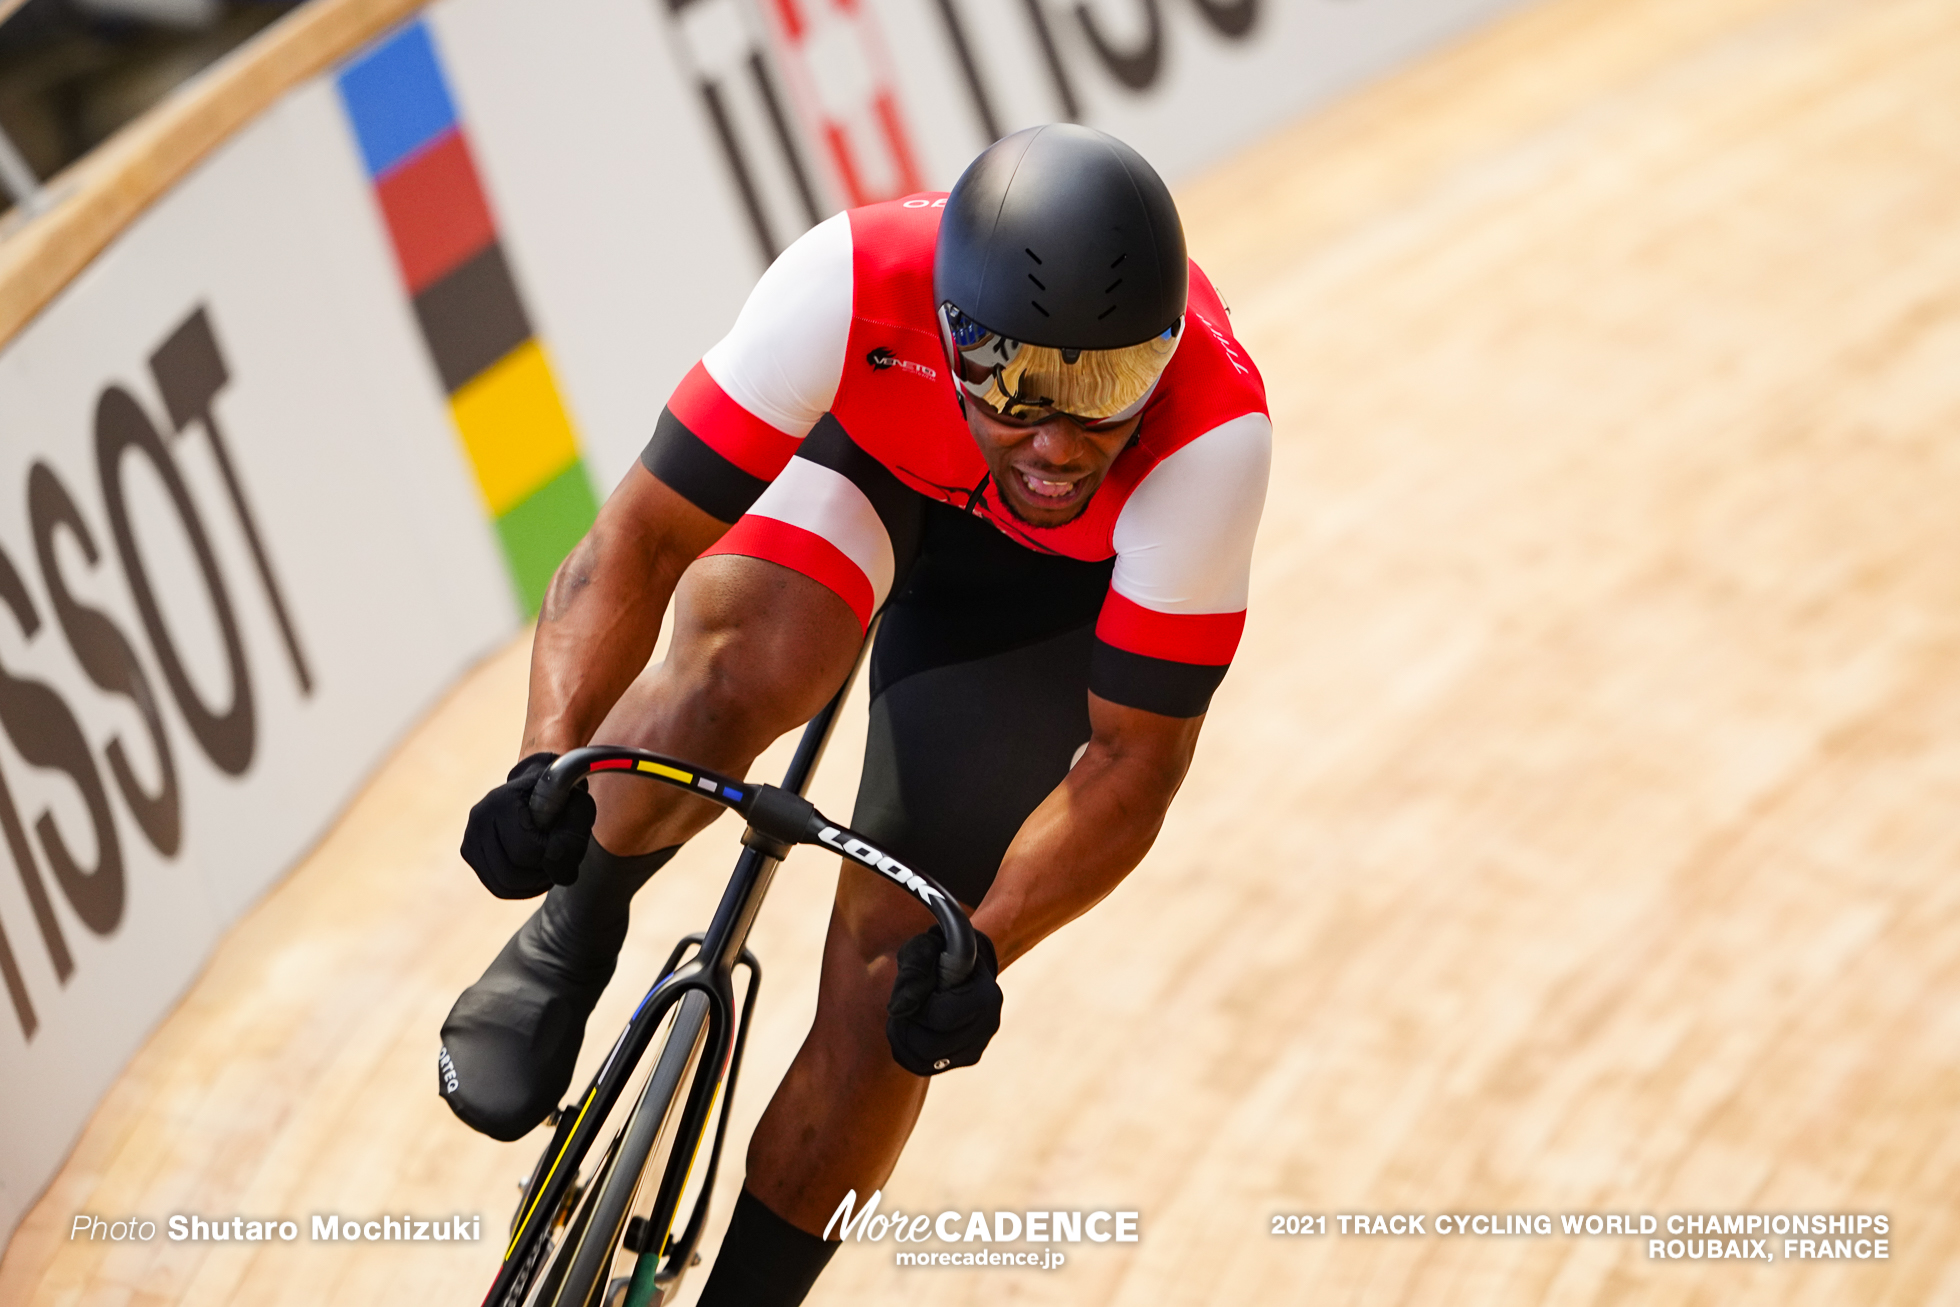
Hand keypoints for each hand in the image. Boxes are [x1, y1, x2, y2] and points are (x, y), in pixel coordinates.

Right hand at [459, 752, 595, 898]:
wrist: (542, 787)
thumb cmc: (563, 797)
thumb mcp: (579, 806)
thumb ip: (574, 833)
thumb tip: (558, 868)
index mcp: (501, 800)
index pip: (526, 851)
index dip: (553, 857)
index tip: (567, 843)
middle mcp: (479, 818)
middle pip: (510, 874)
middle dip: (542, 875)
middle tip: (561, 862)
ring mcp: (470, 836)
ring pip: (503, 886)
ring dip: (533, 885)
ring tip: (550, 866)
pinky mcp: (470, 853)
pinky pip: (497, 888)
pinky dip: (521, 889)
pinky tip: (536, 873)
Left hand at [885, 926, 1000, 1075]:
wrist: (962, 964)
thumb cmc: (940, 952)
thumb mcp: (924, 949)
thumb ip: (912, 972)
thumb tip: (897, 1009)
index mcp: (986, 997)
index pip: (939, 1018)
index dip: (915, 1008)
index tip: (914, 991)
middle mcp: (988, 1027)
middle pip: (930, 1047)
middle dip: (906, 1027)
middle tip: (904, 1006)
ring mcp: (978, 1046)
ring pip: (923, 1062)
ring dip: (903, 1039)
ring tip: (906, 1015)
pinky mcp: (965, 1058)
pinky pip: (924, 1067)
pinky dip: (907, 1051)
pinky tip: (909, 1029)